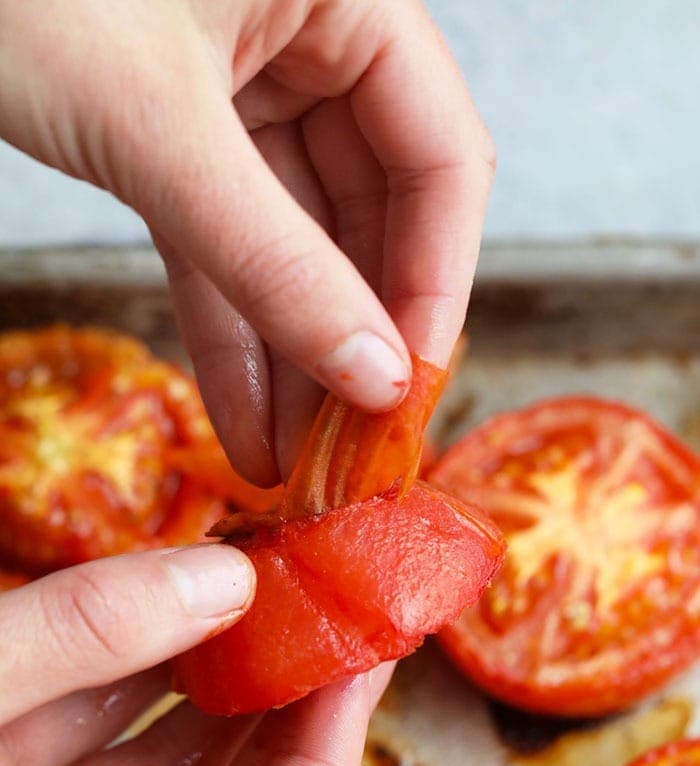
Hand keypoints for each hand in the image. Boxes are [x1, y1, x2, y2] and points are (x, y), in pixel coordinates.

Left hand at [0, 0, 494, 481]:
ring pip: (294, 242)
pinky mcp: (180, 132)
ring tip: (296, 460)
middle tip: (349, 448)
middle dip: (353, 339)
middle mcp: (309, 38)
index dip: (435, 284)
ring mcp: (244, 87)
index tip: (407, 390)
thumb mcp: (153, 125)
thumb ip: (271, 255)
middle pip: (372, 214)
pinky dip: (230, 326)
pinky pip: (222, 242)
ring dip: (292, 356)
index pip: (441, 158)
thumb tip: (371, 375)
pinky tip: (247, 415)